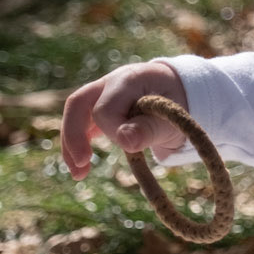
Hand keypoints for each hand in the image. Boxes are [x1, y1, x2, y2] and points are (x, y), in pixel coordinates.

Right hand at [59, 60, 188, 181]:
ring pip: (75, 114)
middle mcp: (110, 82)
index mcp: (129, 80)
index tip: (129, 147)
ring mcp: (103, 93)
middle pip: (78, 104)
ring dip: (71, 144)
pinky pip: (81, 123)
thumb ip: (149, 128)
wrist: (182, 92)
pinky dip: (78, 144)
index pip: (106, 107)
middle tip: (81, 165)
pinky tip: (81, 167)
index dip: (112, 130)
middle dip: (75, 136)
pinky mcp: (100, 108)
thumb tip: (125, 142)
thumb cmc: (178, 104)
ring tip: (79, 174)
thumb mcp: (172, 118)